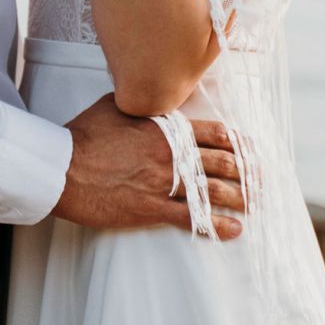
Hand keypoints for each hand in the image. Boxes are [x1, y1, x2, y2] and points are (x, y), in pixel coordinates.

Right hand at [50, 93, 244, 235]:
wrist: (62, 168)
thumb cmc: (84, 135)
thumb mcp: (114, 106)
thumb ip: (141, 104)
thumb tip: (149, 95)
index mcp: (166, 129)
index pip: (215, 134)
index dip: (239, 143)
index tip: (252, 150)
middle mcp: (172, 155)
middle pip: (224, 163)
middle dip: (248, 172)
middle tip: (262, 179)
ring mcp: (164, 183)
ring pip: (215, 192)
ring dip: (241, 198)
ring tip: (254, 203)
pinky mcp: (152, 208)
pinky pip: (193, 219)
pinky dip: (218, 226)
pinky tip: (234, 229)